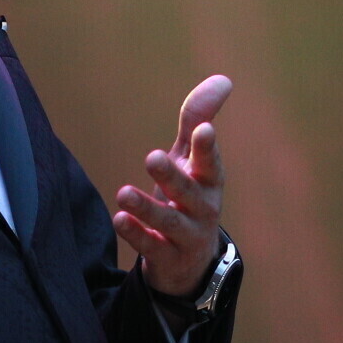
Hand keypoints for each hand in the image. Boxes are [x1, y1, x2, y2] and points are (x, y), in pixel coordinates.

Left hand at [113, 74, 230, 297]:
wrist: (190, 262)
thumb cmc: (187, 198)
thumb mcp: (191, 160)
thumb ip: (197, 120)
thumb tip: (223, 79)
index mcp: (209, 181)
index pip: (210, 163)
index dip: (207, 147)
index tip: (204, 129)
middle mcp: (203, 209)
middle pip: (189, 193)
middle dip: (173, 176)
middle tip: (152, 156)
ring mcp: (187, 237)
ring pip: (170, 223)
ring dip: (148, 208)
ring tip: (123, 193)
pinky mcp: (168, 259)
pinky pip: (152, 248)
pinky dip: (137, 234)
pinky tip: (120, 219)